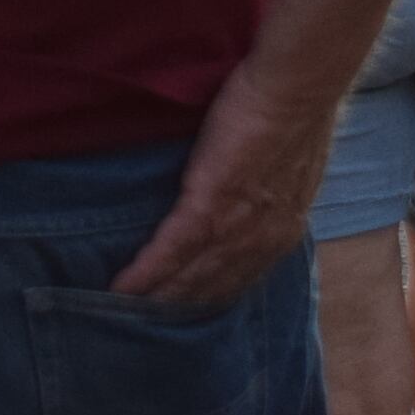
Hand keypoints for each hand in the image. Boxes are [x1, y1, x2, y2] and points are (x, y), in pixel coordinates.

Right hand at [109, 61, 336, 305]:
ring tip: (125, 313)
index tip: (188, 308)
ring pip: (187, 278)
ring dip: (155, 299)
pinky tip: (120, 288)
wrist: (293, 90)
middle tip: (147, 324)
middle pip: (210, 289)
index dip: (211, 295)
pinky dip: (142, 274)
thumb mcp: (289, 166)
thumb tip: (251, 191)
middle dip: (179, 308)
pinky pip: (168, 252)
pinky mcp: (205, 207)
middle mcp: (259, 243)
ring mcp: (232, 229)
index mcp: (281, 231)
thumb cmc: (293, 110)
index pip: (240, 277)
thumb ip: (268, 189)